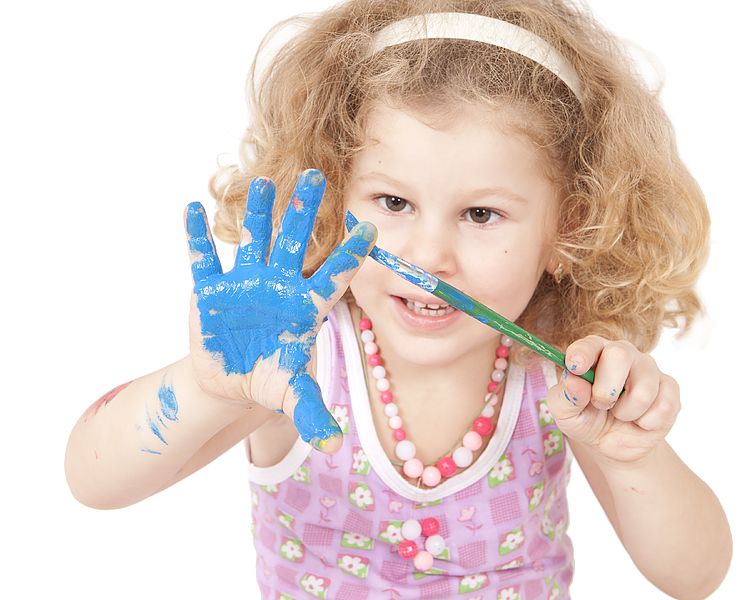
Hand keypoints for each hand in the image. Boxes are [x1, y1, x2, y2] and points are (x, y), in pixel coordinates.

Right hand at [184, 169, 375, 451]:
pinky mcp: (211, 291)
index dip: (349, 255)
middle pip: (295, 243)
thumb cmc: (269, 378)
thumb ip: (312, 410)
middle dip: (304, 212)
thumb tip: (334, 443)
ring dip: (256, 213)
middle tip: (317, 176)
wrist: (230, 380)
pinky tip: (191, 208)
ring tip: (262, 181)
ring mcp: (245, 284)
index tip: (369, 229)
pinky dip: (196, 237)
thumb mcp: (291, 393)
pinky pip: (203, 259)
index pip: (333, 276)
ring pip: (252, 240)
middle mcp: (278, 286)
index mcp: (305, 307)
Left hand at [544, 335, 680, 464]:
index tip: (575, 367)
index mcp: (593, 352)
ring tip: (620, 414)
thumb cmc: (586, 419)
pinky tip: (640, 420)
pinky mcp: (669, 387)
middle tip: (601, 404)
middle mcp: (622, 353)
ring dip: (626, 413)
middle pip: (620, 354)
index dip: (582, 354)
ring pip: (643, 390)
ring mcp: (648, 368)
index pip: (589, 344)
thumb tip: (575, 381)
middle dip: (606, 389)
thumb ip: (565, 397)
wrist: (613, 444)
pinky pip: (664, 406)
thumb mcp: (566, 414)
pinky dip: (647, 423)